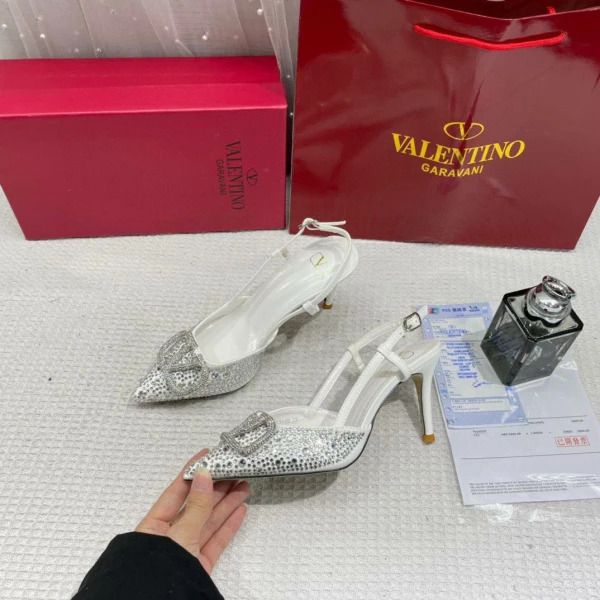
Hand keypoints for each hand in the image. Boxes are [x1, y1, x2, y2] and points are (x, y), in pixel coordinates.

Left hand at [136, 449, 248, 573]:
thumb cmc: (158, 572)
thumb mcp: (180, 535)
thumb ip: (197, 506)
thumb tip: (205, 474)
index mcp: (154, 526)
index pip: (176, 491)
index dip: (193, 472)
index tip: (207, 454)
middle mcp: (169, 537)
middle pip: (196, 505)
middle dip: (216, 486)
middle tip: (234, 469)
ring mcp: (185, 552)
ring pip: (209, 521)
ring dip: (227, 502)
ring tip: (243, 485)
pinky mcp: (199, 567)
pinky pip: (216, 541)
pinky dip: (229, 526)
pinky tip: (240, 510)